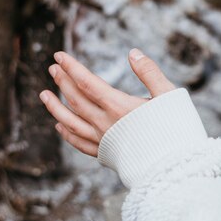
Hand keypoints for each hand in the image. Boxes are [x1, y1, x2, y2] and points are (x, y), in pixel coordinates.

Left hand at [39, 49, 175, 155]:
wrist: (177, 168)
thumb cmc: (177, 129)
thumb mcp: (169, 95)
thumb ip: (149, 72)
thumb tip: (133, 52)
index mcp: (119, 106)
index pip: (87, 82)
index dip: (72, 67)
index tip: (59, 56)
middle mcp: (106, 123)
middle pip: (76, 99)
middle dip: (63, 81)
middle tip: (53, 68)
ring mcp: (104, 141)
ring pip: (71, 122)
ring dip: (55, 107)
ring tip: (44, 95)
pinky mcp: (107, 156)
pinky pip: (79, 143)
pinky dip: (67, 133)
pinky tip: (59, 127)